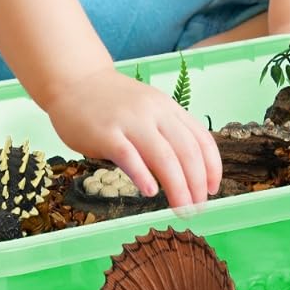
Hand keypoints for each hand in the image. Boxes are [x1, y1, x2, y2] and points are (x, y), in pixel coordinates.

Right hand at [44, 67, 221, 208]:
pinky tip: (151, 192)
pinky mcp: (106, 133)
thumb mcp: (147, 110)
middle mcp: (154, 112)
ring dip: (178, 187)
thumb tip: (185, 171)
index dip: (212, 166)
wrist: (76, 80)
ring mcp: (130, 121)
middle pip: (186, 151)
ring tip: (182, 209)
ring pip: (163, 156)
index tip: (214, 189)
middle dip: (197, 184)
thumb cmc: (113, 103)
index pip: (201, 139)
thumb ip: (165, 134)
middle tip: (198, 208)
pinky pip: (129, 156)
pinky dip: (143, 175)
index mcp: (168, 108)